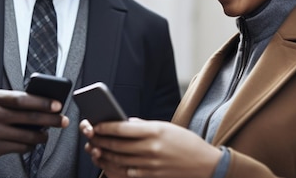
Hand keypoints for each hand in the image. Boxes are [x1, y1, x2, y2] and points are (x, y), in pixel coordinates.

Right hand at [0, 89, 68, 163]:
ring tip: (46, 135)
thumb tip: (45, 106)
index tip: (57, 105)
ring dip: (41, 136)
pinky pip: (19, 148)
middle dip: (50, 120)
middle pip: (28, 117)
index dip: (42, 102)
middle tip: (63, 121)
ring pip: (26, 135)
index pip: (23, 99)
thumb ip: (16, 102)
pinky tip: (32, 143)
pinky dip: (30, 146)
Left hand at [80, 118, 220, 177]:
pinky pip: (128, 172)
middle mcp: (151, 148)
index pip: (122, 128)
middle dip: (100, 140)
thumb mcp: (166, 127)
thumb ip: (144, 126)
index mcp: (154, 131)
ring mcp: (151, 164)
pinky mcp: (152, 176)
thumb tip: (124, 123)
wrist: (205, 164)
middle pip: (117, 144)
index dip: (105, 127)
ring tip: (96, 149)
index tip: (95, 124)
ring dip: (104, 154)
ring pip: (119, 159)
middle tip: (89, 136)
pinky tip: (110, 162)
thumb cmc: (186, 142)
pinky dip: (116, 167)